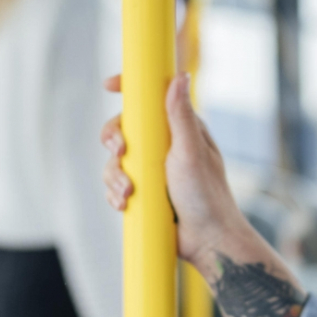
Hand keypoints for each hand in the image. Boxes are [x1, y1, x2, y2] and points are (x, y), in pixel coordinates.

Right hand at [101, 73, 256, 266]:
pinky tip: (124, 205)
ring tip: (129, 193)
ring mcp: (152, 169)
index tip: (108, 84)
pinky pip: (116, 185)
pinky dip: (115, 194)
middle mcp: (164, 145)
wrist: (207, 241)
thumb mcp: (191, 152)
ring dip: (114, 176)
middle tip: (119, 152)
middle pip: (124, 129)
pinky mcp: (143, 191)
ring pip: (115, 160)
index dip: (128, 89)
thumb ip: (181, 115)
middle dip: (114, 140)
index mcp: (180, 128)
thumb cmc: (207, 195)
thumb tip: (179, 76)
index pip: (151, 99)